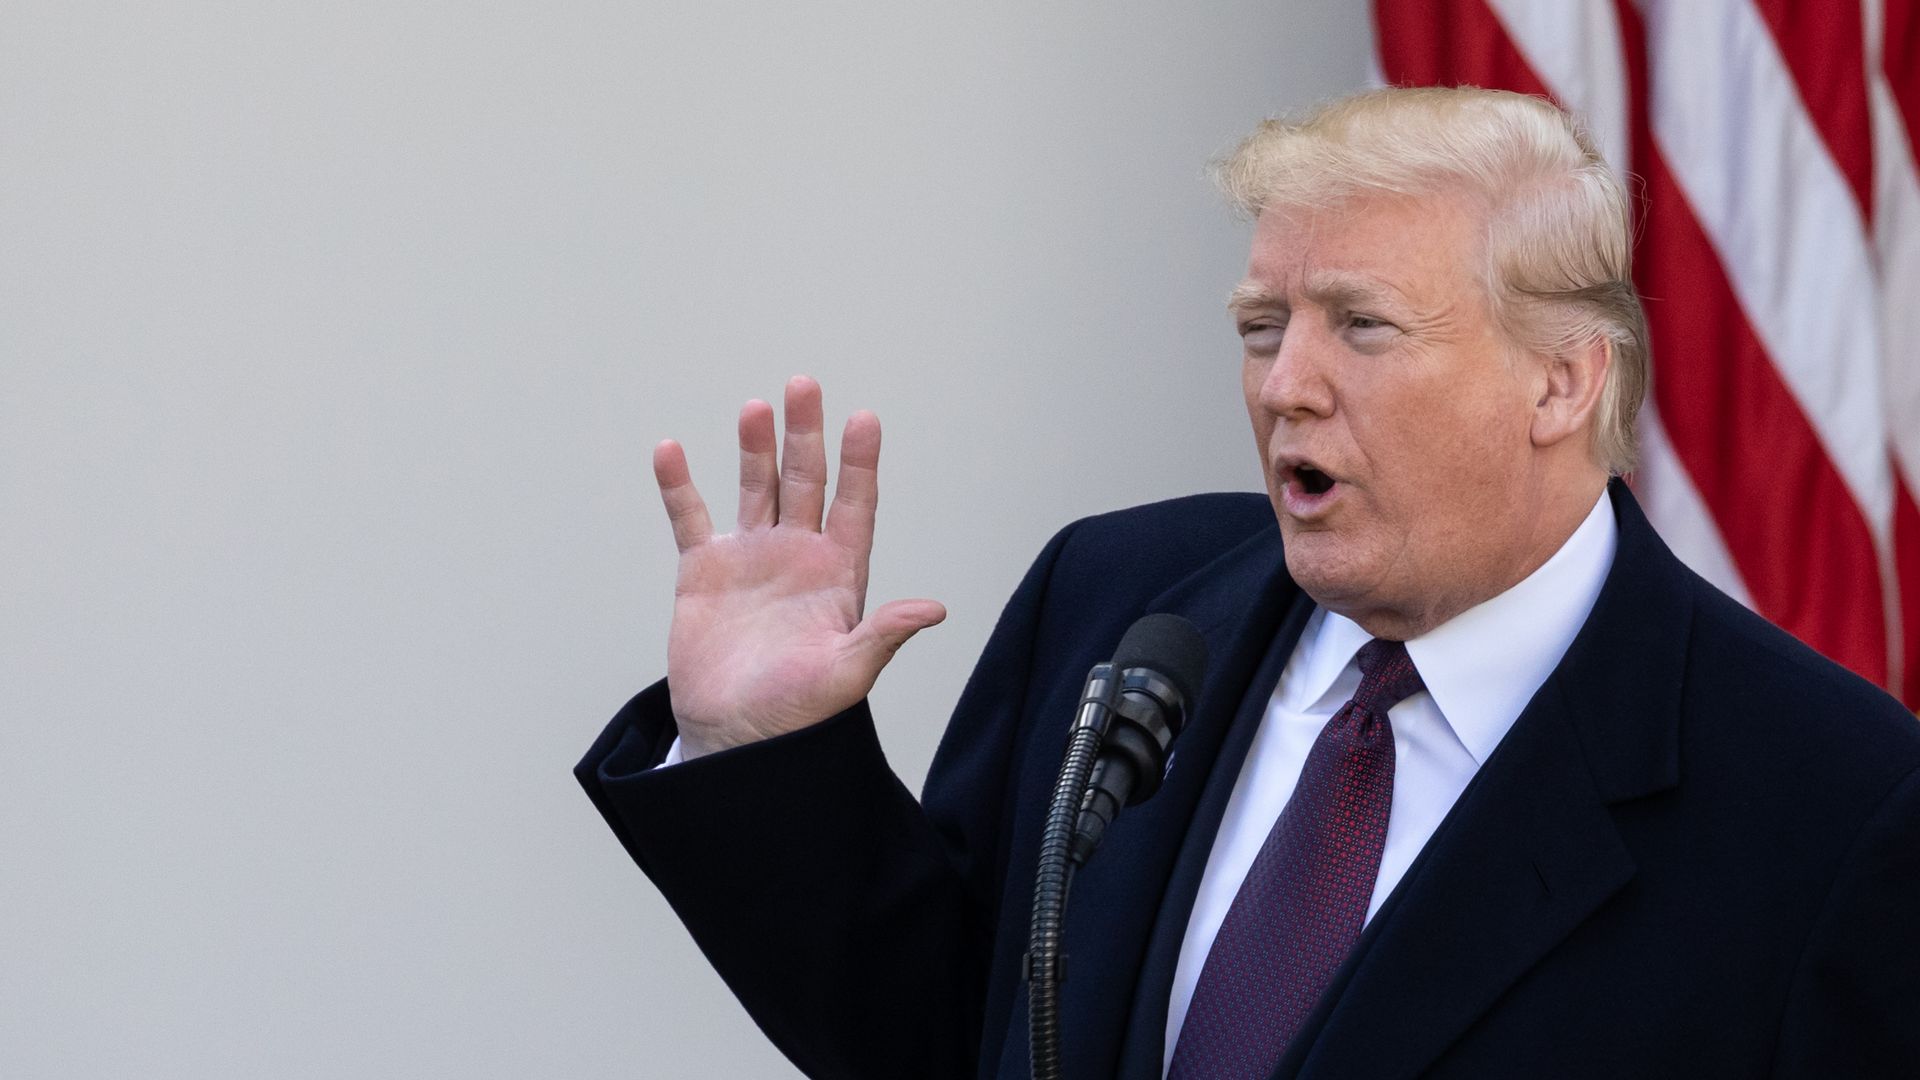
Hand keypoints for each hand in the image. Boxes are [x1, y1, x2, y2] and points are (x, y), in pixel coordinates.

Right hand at [652, 375, 946, 758]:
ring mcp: (751, 559)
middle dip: (805, 435)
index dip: (860, 463)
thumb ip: (884, 635)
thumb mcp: (847, 674)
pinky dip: (680, 486)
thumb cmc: (799, 715)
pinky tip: (672, 451)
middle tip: (804, 385)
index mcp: (839, 574)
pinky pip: (690, 519)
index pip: (855, 505)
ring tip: (755, 408)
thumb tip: (934, 609)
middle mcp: (798, 555)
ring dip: (754, 448)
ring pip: (755, 489)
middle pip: (805, 481)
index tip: (863, 419)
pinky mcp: (705, 573)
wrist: (737, 739)